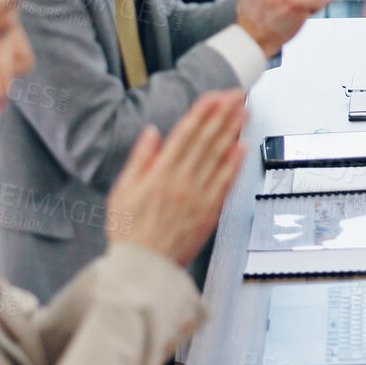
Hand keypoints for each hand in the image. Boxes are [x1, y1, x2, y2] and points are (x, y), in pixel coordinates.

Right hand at [106, 89, 247, 265]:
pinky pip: (226, 183)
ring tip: (243, 112)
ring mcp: (199, 197)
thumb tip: (151, 133)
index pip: (185, 135)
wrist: (144, 268)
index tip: (214, 96)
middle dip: (222, 114)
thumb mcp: (122, 192)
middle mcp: (182, 182)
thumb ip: (140, 160)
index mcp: (160, 174)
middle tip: (236, 95)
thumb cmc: (129, 232)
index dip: (202, 112)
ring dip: (233, 131)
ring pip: (219, 157)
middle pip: (206, 141)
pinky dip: (236, 164)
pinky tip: (243, 147)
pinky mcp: (210, 212)